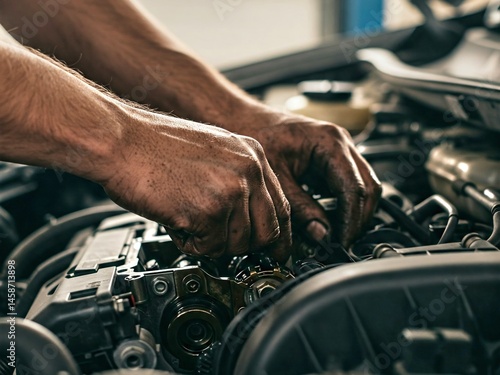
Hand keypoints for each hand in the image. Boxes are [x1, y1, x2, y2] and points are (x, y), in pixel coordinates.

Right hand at [101, 112, 290, 260]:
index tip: (275, 251)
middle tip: (222, 243)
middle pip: (268, 232)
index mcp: (253, 155)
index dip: (278, 235)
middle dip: (246, 246)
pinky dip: (190, 244)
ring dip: (212, 243)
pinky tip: (176, 221)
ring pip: (238, 244)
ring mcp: (231, 191)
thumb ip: (238, 181)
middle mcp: (249, 171)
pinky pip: (210, 249)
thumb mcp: (214, 151)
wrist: (121, 140)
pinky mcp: (209, 211)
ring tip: (188, 220)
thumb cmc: (156, 146)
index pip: (281, 207)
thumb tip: (249, 216)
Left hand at [241, 113, 380, 245]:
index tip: (342, 241)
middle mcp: (341, 142)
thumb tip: (321, 234)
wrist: (247, 120)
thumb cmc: (258, 137)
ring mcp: (340, 150)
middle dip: (358, 219)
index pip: (353, 188)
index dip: (350, 220)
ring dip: (355, 212)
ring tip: (338, 235)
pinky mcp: (334, 159)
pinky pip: (351, 184)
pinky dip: (345, 204)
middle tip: (343, 242)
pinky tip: (332, 220)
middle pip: (368, 187)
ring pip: (364, 186)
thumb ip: (300, 209)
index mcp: (329, 142)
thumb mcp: (277, 178)